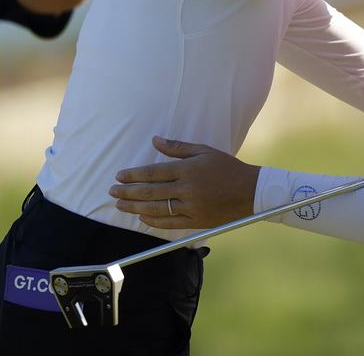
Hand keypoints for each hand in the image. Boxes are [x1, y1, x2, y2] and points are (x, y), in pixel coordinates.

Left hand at [110, 136, 259, 229]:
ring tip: (120, 205)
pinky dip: (154, 221)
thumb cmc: (227, 167)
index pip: (154, 172)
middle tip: (112, 191)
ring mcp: (192, 207)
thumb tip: (155, 140)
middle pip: (151, 192)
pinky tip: (142, 217)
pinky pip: (170, 224)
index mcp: (188, 170)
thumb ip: (177, 147)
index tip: (119, 175)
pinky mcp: (197, 221)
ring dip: (135, 207)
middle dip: (128, 192)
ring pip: (157, 208)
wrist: (251, 192)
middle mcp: (188, 189)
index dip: (134, 175)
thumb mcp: (204, 151)